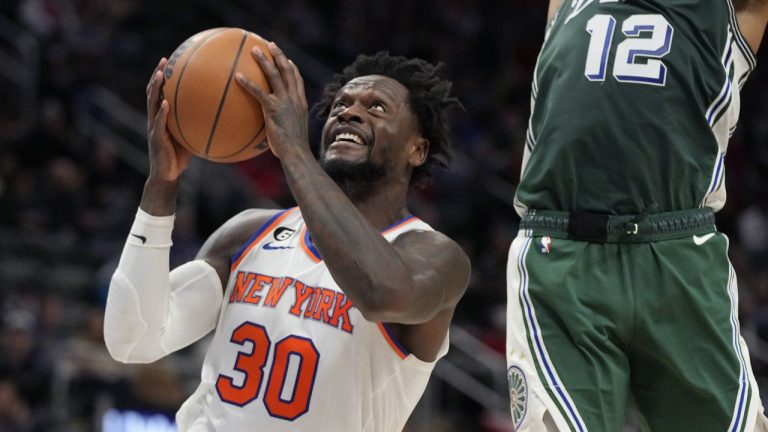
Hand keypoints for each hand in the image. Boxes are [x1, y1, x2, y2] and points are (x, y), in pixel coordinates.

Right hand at [146, 58, 192, 182]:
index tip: (169, 61)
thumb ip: (198, 124)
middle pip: (152, 92)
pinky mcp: (155, 138)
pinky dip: (161, 112)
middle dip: (157, 75)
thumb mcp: (191, 136)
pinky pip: (159, 123)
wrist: (168, 175)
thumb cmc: (180, 157)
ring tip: (161, 75)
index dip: (162, 77)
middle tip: (164, 60)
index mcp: (161, 117)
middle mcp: (154, 119)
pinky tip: (166, 103)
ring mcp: (153, 128)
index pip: (160, 92)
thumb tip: (220, 115)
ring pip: (152, 103)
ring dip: (155, 88)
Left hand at [235, 42, 308, 158]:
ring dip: (264, 61)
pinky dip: (248, 83)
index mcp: (300, 104)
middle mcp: (294, 99)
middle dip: (278, 56)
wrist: (296, 153)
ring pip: (275, 75)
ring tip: (254, 50)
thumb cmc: (293, 151)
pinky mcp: (274, 109)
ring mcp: (285, 102)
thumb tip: (273, 132)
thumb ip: (284, 126)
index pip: (298, 81)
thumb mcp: (292, 135)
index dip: (292, 69)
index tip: (287, 60)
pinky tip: (237, 76)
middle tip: (269, 45)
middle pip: (287, 71)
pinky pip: (259, 92)